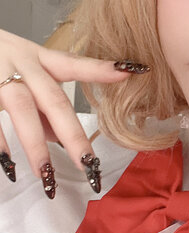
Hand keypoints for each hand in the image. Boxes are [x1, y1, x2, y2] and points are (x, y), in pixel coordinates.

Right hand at [0, 28, 148, 196]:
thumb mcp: (20, 70)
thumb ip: (42, 106)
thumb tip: (62, 139)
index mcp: (36, 57)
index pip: (73, 64)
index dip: (100, 68)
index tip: (131, 70)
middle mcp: (20, 63)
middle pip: (53, 99)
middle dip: (73, 134)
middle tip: (89, 164)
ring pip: (22, 109)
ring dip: (36, 145)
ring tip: (47, 175)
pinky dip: (0, 143)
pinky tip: (9, 165)